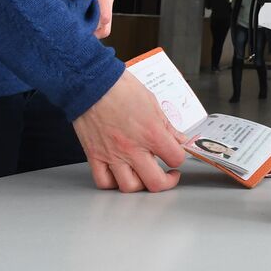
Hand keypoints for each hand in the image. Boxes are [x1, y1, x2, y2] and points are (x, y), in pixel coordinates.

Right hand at [72, 71, 188, 192]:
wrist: (92, 84)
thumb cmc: (120, 88)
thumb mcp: (152, 103)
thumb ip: (167, 126)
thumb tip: (179, 140)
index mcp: (151, 133)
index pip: (175, 158)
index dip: (179, 158)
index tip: (176, 155)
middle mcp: (132, 148)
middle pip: (155, 182)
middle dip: (166, 182)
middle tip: (168, 175)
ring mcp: (112, 155)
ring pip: (129, 187)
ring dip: (140, 185)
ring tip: (144, 175)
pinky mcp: (95, 156)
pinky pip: (104, 181)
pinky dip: (113, 183)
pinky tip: (120, 175)